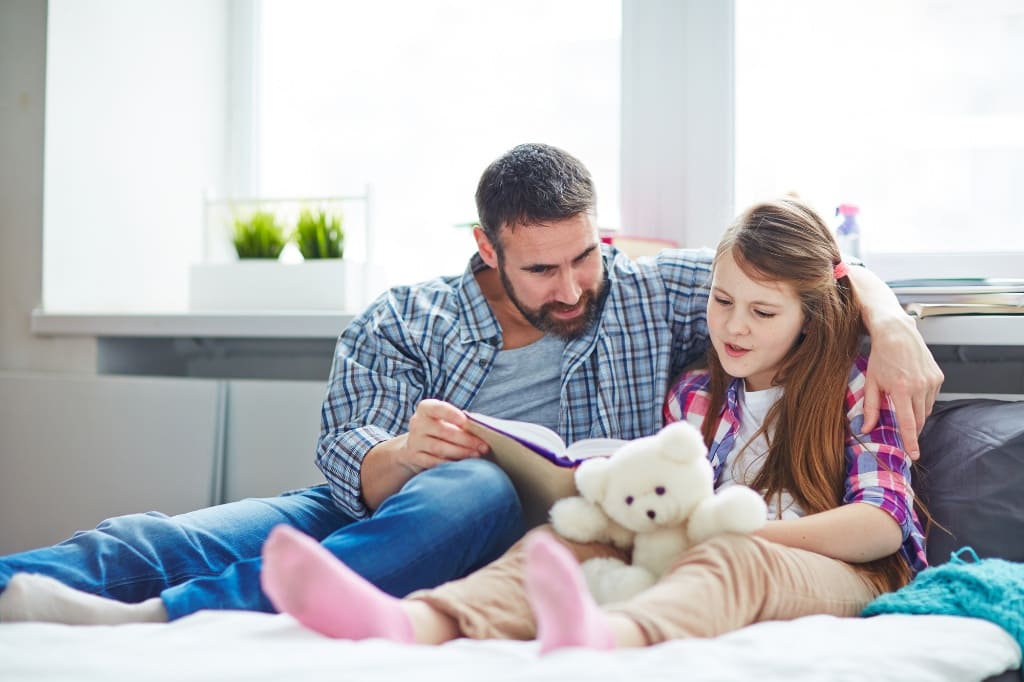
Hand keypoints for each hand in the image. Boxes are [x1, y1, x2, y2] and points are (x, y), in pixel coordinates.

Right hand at [399, 398, 489, 473]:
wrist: (416, 444)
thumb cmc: (439, 427)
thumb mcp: (445, 418)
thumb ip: (459, 420)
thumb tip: (481, 428)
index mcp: (426, 408)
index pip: (437, 408)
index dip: (451, 414)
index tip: (465, 421)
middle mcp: (417, 423)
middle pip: (442, 431)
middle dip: (465, 439)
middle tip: (483, 446)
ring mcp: (414, 441)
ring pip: (439, 448)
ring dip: (461, 452)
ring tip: (477, 455)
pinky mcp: (415, 457)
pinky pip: (433, 462)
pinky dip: (449, 463)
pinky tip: (462, 464)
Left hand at [861, 315, 943, 459]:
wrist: (897, 332)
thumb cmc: (881, 356)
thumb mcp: (871, 383)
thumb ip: (870, 408)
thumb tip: (866, 429)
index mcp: (902, 389)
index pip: (909, 423)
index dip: (911, 441)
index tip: (914, 455)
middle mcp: (920, 386)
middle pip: (919, 419)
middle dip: (913, 431)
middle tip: (906, 437)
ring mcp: (932, 381)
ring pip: (926, 410)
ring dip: (917, 415)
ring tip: (904, 408)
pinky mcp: (938, 377)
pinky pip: (931, 398)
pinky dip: (923, 402)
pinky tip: (912, 395)